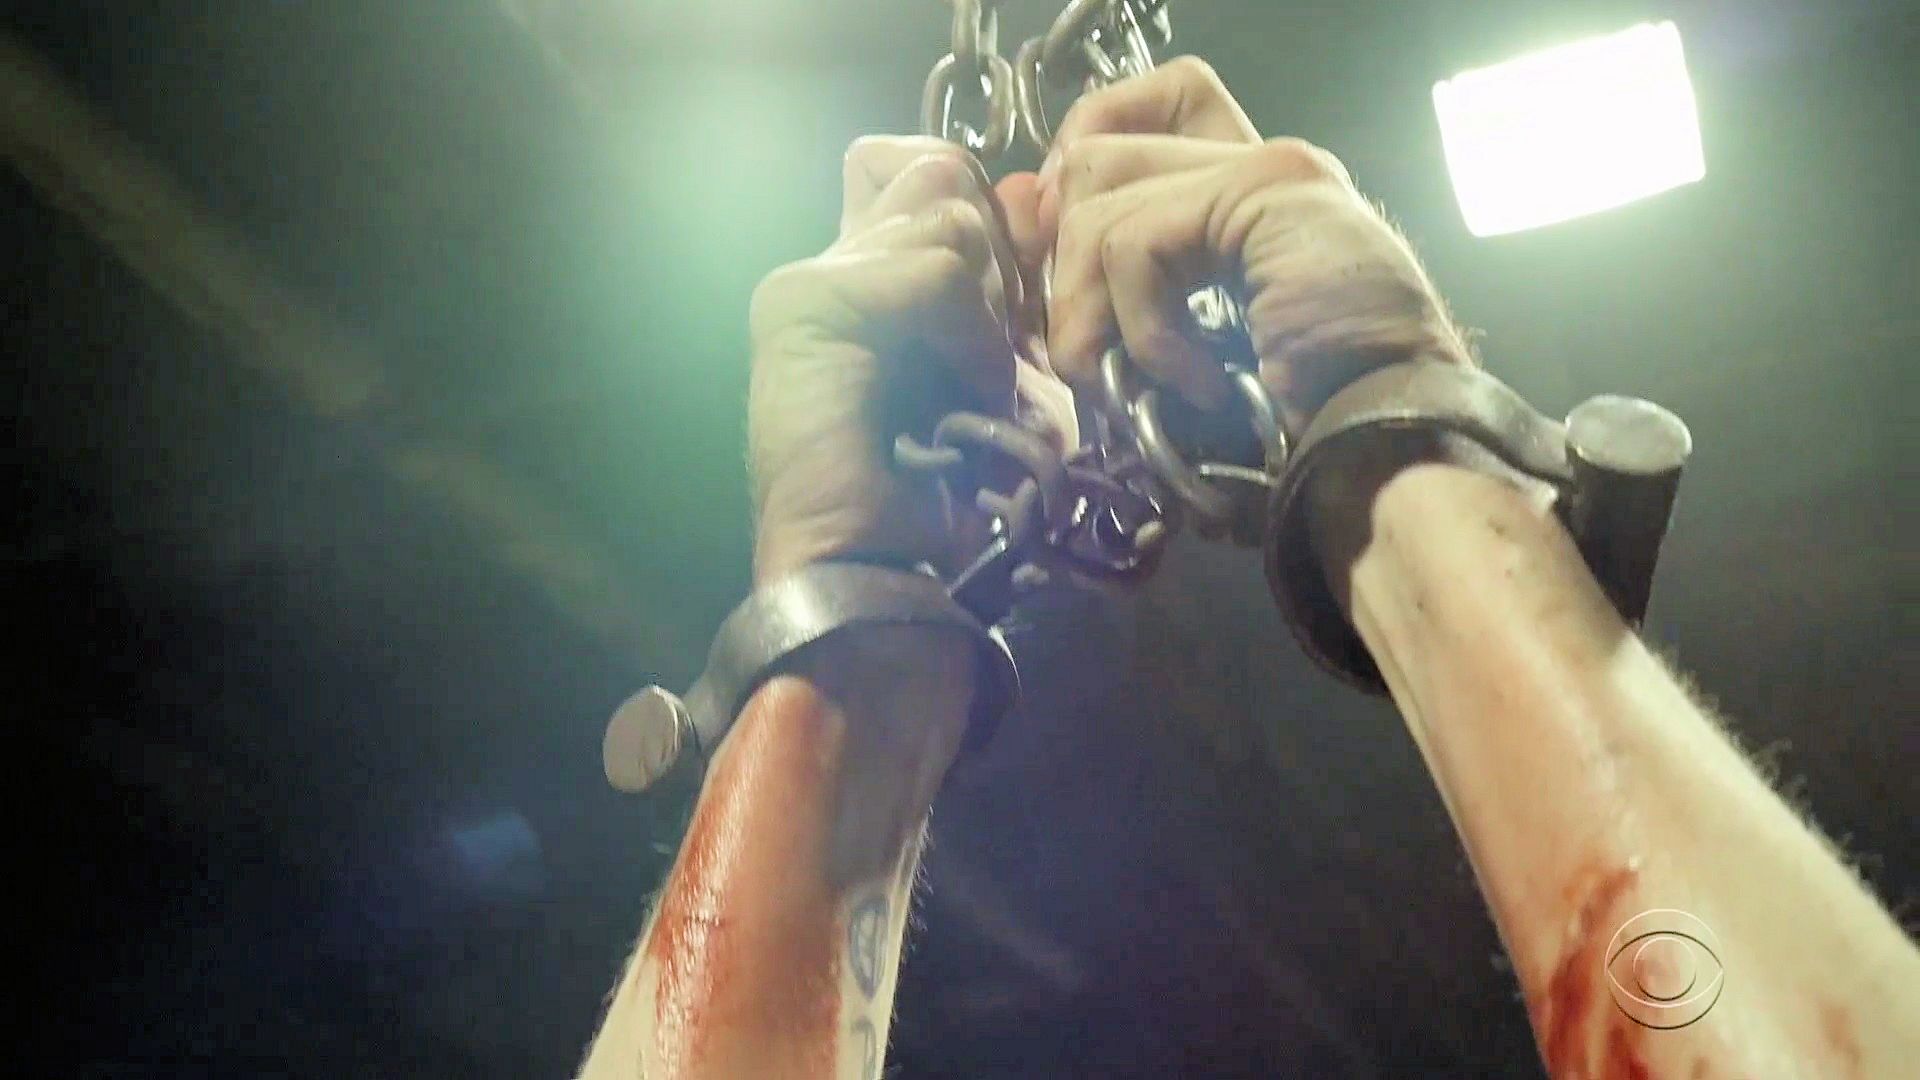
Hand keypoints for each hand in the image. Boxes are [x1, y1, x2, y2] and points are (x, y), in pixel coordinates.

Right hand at [747, 138, 1075, 583]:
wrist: (871, 566)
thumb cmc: (937, 492)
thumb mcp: (986, 365)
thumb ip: (990, 280)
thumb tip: (1030, 194)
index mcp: (857, 276)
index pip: (917, 166)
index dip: (981, 209)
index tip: (1006, 300)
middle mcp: (824, 264)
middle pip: (940, 177)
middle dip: (992, 268)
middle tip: (987, 362)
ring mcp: (808, 280)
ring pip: (948, 223)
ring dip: (984, 318)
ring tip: (970, 393)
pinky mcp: (812, 301)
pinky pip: (937, 276)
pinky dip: (971, 343)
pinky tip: (964, 403)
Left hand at [1038, 58, 1472, 434]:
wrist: (1380, 455)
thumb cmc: (1286, 431)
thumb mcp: (1167, 354)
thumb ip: (1105, 276)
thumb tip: (1019, 205)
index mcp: (1238, 198)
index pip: (1121, 122)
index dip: (1068, 189)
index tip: (1068, 286)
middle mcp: (1254, 164)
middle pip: (1092, 154)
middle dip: (1064, 269)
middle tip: (1099, 358)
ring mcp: (1265, 169)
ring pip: (1097, 197)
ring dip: (1095, 316)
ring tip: (1149, 384)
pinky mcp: (1265, 190)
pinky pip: (1135, 244)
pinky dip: (1146, 333)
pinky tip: (1200, 381)